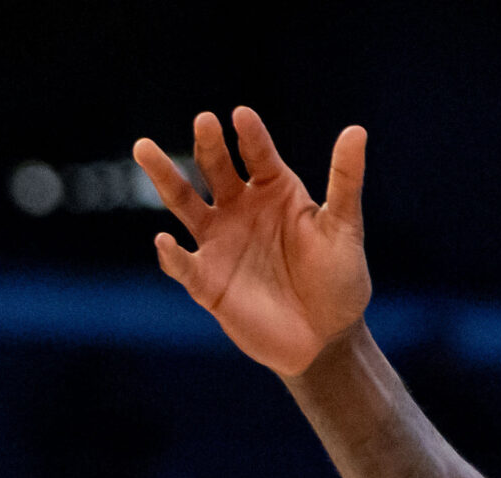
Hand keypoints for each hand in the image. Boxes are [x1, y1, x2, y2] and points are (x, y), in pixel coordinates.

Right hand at [134, 107, 370, 375]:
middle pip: (215, 168)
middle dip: (209, 145)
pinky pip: (183, 265)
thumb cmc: (339, 280)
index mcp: (273, 189)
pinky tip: (165, 242)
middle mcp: (239, 208)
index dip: (250, 136)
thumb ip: (345, 181)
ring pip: (183, 203)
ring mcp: (219, 242)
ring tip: (144, 147)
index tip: (242, 115)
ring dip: (165, 176)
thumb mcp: (344, 229)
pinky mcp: (207, 281)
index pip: (258, 154)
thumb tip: (356, 130)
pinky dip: (172, 256)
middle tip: (205, 121)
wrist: (328, 338)